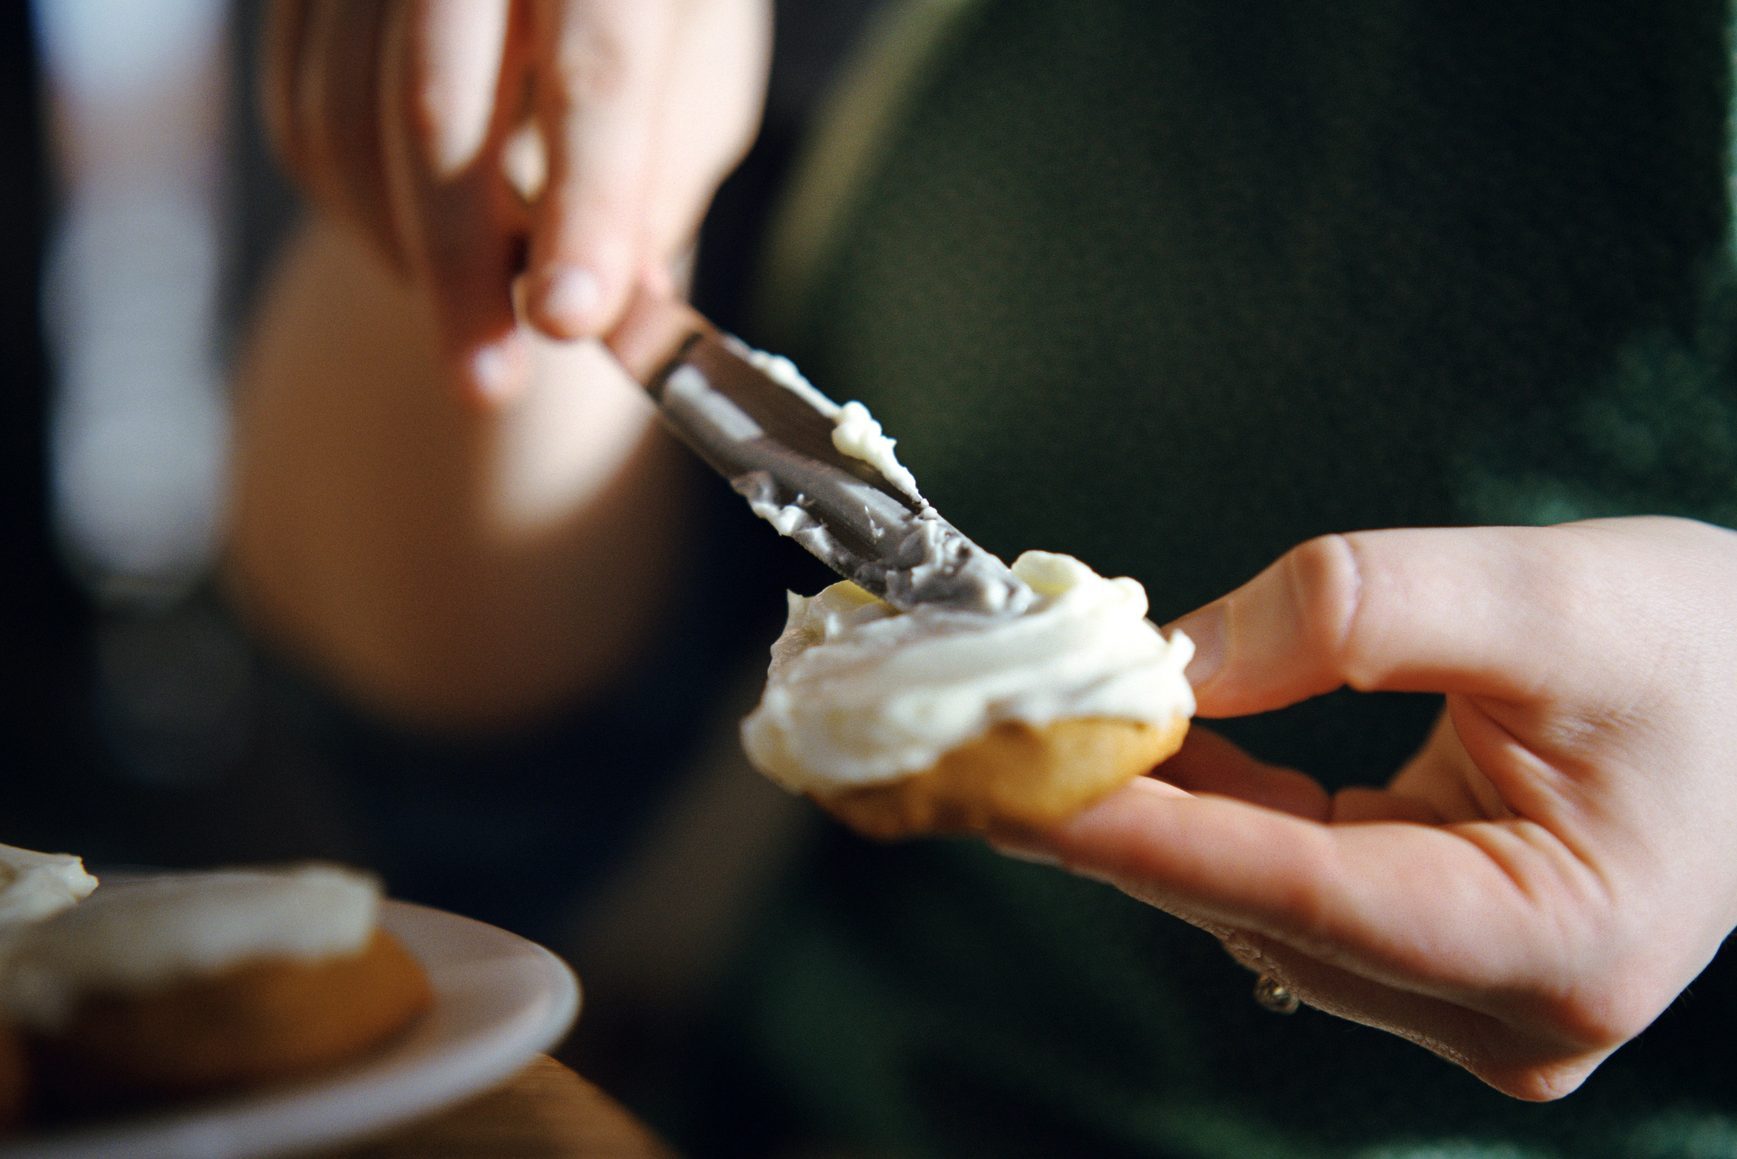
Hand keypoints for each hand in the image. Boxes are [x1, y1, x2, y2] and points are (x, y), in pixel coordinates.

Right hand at [262, 0, 770, 399]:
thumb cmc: (652, 17)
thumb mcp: (698, 87)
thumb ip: (657, 193)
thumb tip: (615, 322)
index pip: (596, 76)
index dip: (583, 207)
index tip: (568, 323)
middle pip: (432, 106)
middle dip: (457, 268)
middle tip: (484, 383)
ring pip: (345, 119)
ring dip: (406, 247)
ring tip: (480, 307)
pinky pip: (301, 116)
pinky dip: (355, 206)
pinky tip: (423, 237)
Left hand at [996, 517, 1736, 1099]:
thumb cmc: (1705, 649)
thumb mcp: (1545, 594)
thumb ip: (1354, 611)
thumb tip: (1175, 657)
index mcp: (1556, 944)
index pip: (1298, 888)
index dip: (1143, 830)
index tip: (1016, 782)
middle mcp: (1504, 1012)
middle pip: (1259, 904)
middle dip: (1121, 815)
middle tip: (987, 736)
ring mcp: (1467, 1005)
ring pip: (1258, 902)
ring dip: (1156, 813)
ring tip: (1044, 729)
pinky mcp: (1437, 967)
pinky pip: (1291, 887)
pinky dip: (1214, 815)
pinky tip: (1142, 747)